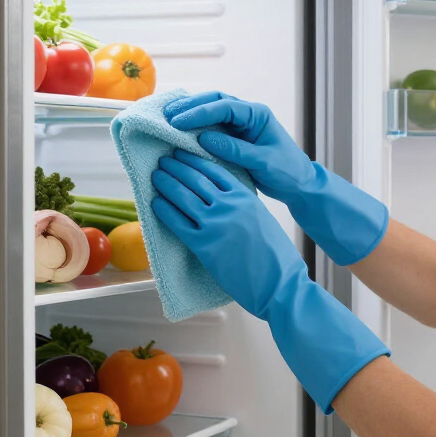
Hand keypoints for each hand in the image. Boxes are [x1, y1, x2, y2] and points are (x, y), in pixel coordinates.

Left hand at [151, 150, 388, 412]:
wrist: (279, 283)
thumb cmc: (276, 256)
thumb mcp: (262, 219)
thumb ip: (244, 206)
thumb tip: (225, 199)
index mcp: (246, 197)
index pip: (215, 170)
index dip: (195, 160)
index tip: (182, 153)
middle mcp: (229, 206)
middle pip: (195, 179)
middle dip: (177, 167)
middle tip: (164, 160)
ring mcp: (215, 224)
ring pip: (183, 196)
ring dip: (167, 183)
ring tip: (156, 175)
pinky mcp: (204, 245)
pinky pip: (177, 223)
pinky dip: (164, 210)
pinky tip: (156, 203)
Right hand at [163, 92, 312, 196]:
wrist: (299, 184)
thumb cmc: (287, 171)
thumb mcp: (263, 161)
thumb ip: (235, 150)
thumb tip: (205, 138)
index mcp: (257, 115)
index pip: (225, 106)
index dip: (199, 112)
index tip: (178, 122)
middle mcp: (248, 115)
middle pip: (214, 102)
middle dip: (190, 107)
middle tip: (167, 116)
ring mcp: (240, 125)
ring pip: (211, 111)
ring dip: (190, 114)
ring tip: (167, 120)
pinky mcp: (234, 137)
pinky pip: (212, 126)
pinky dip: (195, 127)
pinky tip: (179, 131)